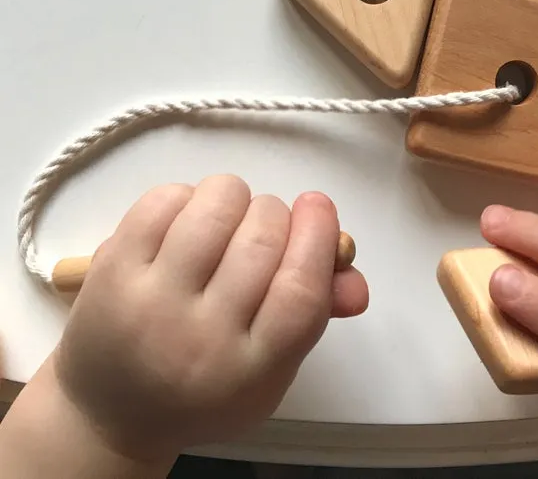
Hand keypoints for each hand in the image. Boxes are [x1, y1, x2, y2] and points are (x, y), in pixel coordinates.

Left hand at [52, 176, 368, 462]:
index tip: (319, 207)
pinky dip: (189, 195)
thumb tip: (352, 271)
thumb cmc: (208, 383)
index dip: (318, 236)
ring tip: (228, 222)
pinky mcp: (112, 270)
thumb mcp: (272, 368)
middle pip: (261, 240)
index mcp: (250, 370)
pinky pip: (166, 198)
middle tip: (267, 227)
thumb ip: (318, 313)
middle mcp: (198, 339)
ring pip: (215, 206)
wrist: (113, 412)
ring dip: (235, 198)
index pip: (299, 291)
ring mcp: (149, 302)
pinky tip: (188, 222)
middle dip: (276, 215)